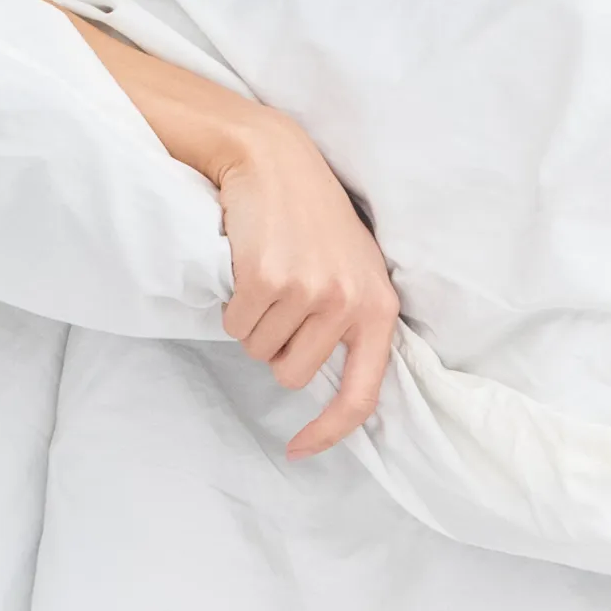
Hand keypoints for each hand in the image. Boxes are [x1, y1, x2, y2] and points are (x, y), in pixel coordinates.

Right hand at [206, 118, 401, 459]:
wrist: (275, 159)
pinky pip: (235, 327)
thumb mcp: (354, 270)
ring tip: (268, 275)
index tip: (299, 451)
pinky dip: (232, 307)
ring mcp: (308, 291)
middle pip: (292, 375)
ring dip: (254, 323)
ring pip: (260, 352)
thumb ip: (353, 325)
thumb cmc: (313, 219)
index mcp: (378, 309)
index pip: (361, 394)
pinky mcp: (266, 279)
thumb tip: (337, 392)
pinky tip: (246, 268)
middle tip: (282, 298)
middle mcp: (348, 304)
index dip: (329, 431)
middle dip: (277, 347)